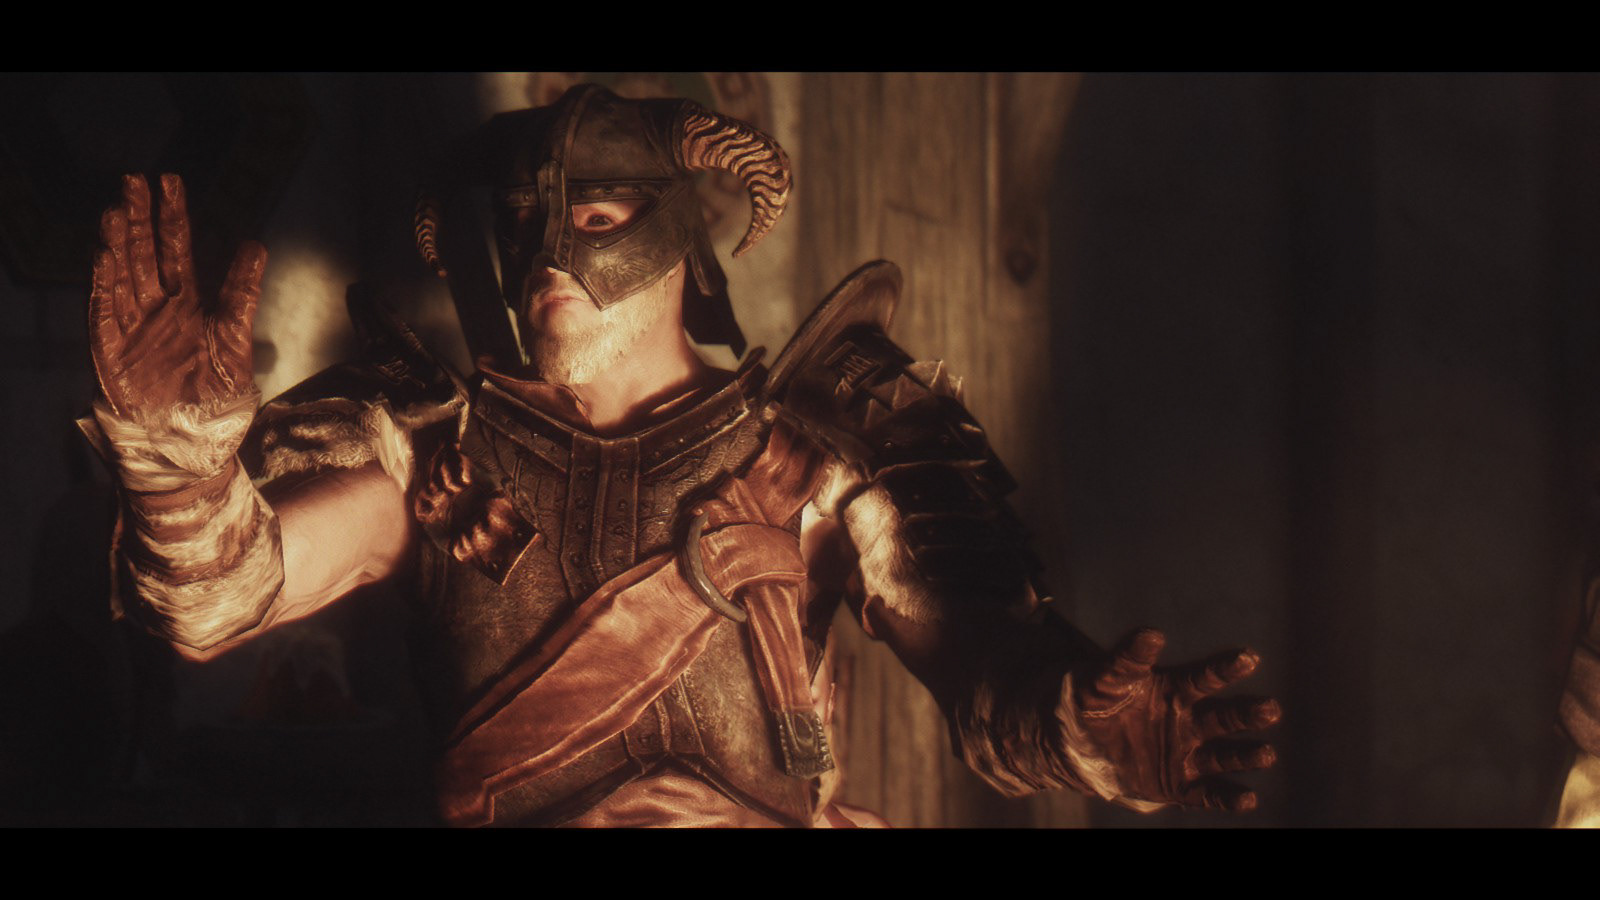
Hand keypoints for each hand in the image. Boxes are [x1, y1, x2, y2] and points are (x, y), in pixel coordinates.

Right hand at [89, 174, 265, 416]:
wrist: (193, 451)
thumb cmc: (217, 402)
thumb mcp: (236, 344)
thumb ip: (241, 295)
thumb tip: (255, 244)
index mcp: (190, 305)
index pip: (178, 250)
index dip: (173, 217)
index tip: (170, 181)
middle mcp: (157, 311)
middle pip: (144, 255)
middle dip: (139, 218)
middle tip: (134, 180)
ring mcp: (132, 330)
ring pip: (120, 277)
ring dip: (117, 245)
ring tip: (118, 211)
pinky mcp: (111, 354)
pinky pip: (104, 314)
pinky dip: (103, 286)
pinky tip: (103, 257)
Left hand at [1076, 628, 1279, 810]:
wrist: (1075, 745)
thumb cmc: (1094, 703)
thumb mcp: (1105, 680)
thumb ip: (1127, 660)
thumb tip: (1150, 634)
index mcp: (1175, 691)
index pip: (1204, 678)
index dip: (1225, 669)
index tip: (1247, 658)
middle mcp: (1189, 722)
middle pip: (1224, 717)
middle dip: (1248, 714)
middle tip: (1270, 708)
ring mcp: (1187, 755)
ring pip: (1223, 755)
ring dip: (1245, 755)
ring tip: (1266, 754)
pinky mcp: (1179, 785)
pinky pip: (1207, 793)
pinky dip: (1227, 797)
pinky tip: (1247, 798)